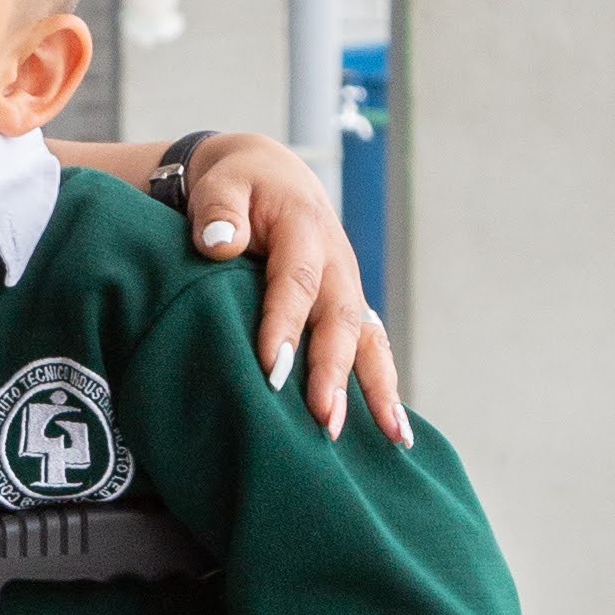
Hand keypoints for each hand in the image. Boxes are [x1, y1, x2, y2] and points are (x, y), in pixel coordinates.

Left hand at [177, 139, 409, 449]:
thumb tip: (221, 243)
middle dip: (335, 373)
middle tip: (325, 419)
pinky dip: (383, 389)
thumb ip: (219, 212)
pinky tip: (394, 433)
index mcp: (305, 230)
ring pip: (368, 340)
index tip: (272, 369)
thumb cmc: (239, 186)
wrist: (269, 175)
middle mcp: (337, 264)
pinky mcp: (348, 309)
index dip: (286, 325)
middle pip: (340, 320)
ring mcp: (347, 288)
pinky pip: (370, 349)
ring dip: (377, 389)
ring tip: (391, 438)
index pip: (295, 282)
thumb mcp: (222, 185)